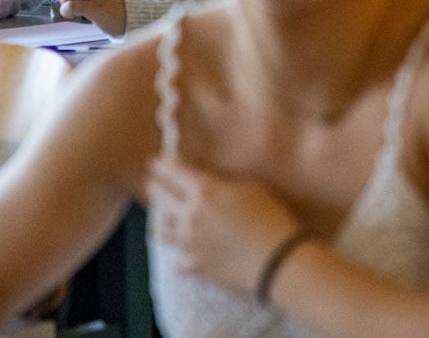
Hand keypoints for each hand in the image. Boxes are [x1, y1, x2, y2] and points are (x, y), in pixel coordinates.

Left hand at [147, 157, 305, 297]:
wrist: (276, 260)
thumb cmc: (272, 218)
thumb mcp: (252, 189)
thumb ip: (226, 185)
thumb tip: (213, 184)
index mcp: (206, 192)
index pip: (176, 173)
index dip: (163, 166)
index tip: (155, 162)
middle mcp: (190, 215)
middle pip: (161, 198)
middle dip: (155, 187)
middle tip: (152, 183)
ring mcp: (188, 243)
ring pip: (161, 230)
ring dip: (162, 221)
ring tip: (165, 219)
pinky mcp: (194, 265)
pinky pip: (179, 258)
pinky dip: (182, 254)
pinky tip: (186, 253)